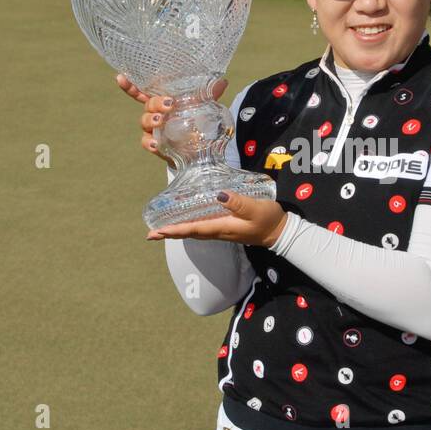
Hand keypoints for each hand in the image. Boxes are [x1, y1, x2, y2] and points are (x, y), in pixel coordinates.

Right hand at [117, 73, 228, 163]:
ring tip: (160, 121)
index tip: (120, 77)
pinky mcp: (157, 145)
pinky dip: (149, 143)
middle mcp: (155, 114)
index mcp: (161, 102)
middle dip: (155, 103)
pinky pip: (147, 143)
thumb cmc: (195, 121)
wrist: (199, 148)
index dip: (130, 85)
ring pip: (145, 122)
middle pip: (147, 105)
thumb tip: (222, 82)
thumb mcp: (203, 106)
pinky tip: (156, 144)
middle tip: (168, 104)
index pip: (143, 92)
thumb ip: (210, 94)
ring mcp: (154, 130)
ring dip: (151, 120)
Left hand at [146, 190, 288, 247]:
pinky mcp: (226, 227)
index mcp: (222, 227)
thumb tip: (219, 195)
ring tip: (161, 230)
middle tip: (150, 235)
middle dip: (170, 233)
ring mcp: (222, 231)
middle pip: (189, 233)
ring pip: (194, 231)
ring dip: (177, 231)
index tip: (157, 232)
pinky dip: (189, 227)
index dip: (174, 230)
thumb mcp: (255, 208)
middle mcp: (219, 231)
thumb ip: (238, 202)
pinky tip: (186, 223)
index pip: (193, 229)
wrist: (280, 232)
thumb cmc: (268, 219)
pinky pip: (202, 228)